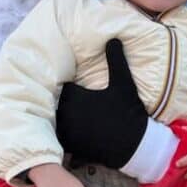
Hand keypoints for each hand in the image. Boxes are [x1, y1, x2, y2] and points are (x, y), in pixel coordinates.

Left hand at [54, 39, 151, 166]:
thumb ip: (115, 61)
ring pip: (54, 119)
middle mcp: (65, 115)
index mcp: (74, 97)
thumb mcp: (123, 84)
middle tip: (60, 93)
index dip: (62, 82)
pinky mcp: (71, 146)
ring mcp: (67, 132)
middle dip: (56, 98)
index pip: (58, 86)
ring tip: (62, 110)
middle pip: (53, 102)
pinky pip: (59, 136)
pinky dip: (61, 131)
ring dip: (57, 115)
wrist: (134, 146)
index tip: (65, 79)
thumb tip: (113, 39)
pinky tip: (68, 128)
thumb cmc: (127, 112)